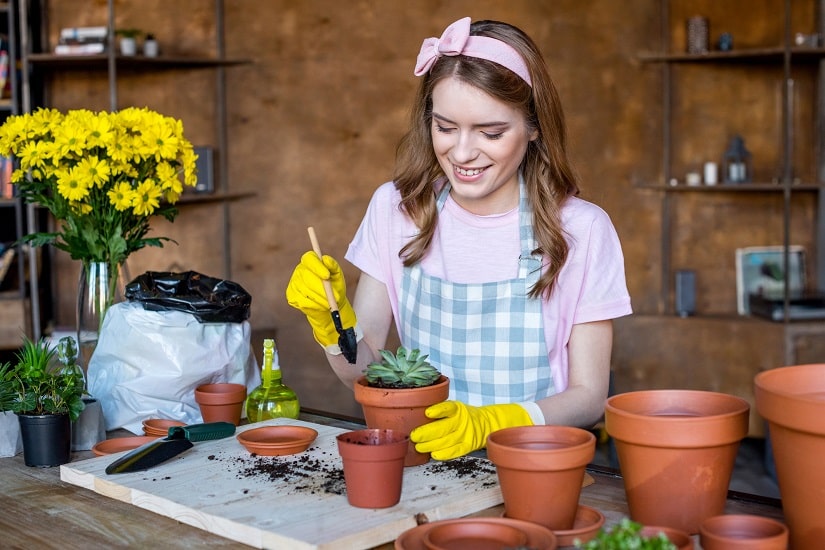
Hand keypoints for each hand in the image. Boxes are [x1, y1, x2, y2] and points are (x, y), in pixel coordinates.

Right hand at [286, 251, 356, 347]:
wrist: (333, 312)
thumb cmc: (337, 293)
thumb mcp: (339, 280)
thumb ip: (333, 268)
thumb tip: (327, 260)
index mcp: (311, 263)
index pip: (308, 258)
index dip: (316, 266)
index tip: (327, 275)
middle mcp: (300, 273)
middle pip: (306, 275)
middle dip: (320, 287)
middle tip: (332, 297)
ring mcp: (294, 286)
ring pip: (303, 290)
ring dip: (319, 298)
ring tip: (329, 304)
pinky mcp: (292, 298)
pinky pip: (300, 301)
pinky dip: (312, 305)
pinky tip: (319, 308)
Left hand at [410, 401, 532, 459]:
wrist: (485, 423)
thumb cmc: (463, 416)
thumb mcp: (454, 408)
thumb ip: (439, 412)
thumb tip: (414, 416)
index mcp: (457, 409)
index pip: (448, 407)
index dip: (438, 410)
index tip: (428, 412)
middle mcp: (462, 421)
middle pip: (444, 427)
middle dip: (427, 433)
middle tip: (414, 436)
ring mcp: (466, 434)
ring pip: (447, 441)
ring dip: (431, 445)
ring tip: (419, 447)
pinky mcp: (469, 445)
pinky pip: (456, 451)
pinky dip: (444, 454)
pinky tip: (434, 455)